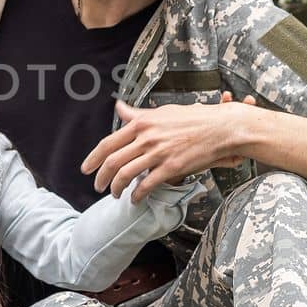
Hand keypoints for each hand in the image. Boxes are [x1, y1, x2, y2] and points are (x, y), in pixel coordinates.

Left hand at [81, 94, 257, 201]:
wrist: (221, 127)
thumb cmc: (193, 119)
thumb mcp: (161, 112)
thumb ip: (137, 114)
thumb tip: (119, 107)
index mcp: (141, 123)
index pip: (108, 143)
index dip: (93, 158)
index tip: (86, 169)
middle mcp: (146, 137)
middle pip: (112, 161)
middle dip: (101, 178)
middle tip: (97, 186)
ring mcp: (158, 152)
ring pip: (126, 174)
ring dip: (116, 188)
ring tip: (115, 195)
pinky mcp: (172, 167)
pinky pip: (147, 185)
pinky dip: (137, 195)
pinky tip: (135, 199)